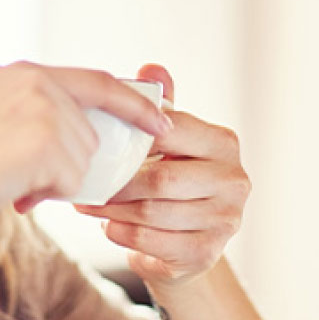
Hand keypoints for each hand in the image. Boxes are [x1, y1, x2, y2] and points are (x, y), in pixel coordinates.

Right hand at [0, 61, 171, 229]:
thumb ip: (26, 116)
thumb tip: (68, 145)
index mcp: (22, 72)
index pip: (97, 82)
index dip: (132, 102)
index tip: (159, 120)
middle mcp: (38, 81)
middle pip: (89, 133)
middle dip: (69, 164)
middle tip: (23, 178)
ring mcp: (45, 107)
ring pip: (81, 160)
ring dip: (52, 180)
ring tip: (6, 179)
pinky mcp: (47, 138)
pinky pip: (71, 180)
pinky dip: (47, 193)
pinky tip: (11, 188)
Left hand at [74, 64, 250, 287]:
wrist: (186, 240)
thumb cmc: (172, 177)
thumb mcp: (169, 140)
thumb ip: (162, 105)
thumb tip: (151, 67)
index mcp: (223, 143)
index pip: (173, 131)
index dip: (133, 135)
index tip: (99, 138)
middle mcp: (234, 180)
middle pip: (161, 179)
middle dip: (116, 181)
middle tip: (84, 178)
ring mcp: (226, 220)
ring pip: (152, 212)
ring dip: (111, 208)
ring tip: (86, 202)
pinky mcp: (207, 253)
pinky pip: (152, 240)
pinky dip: (122, 232)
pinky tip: (107, 225)